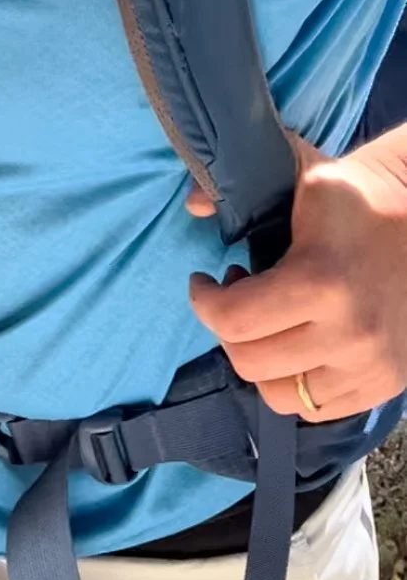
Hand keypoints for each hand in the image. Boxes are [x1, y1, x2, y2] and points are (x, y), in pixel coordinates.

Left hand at [186, 125, 406, 419]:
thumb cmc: (355, 196)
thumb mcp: (300, 171)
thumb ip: (239, 181)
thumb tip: (193, 205)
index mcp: (322, 280)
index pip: (233, 320)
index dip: (204, 302)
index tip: (203, 282)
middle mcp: (349, 334)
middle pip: (250, 363)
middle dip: (228, 332)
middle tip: (236, 299)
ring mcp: (371, 366)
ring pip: (281, 396)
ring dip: (262, 362)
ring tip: (269, 325)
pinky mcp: (386, 383)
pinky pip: (318, 408)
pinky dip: (297, 383)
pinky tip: (298, 345)